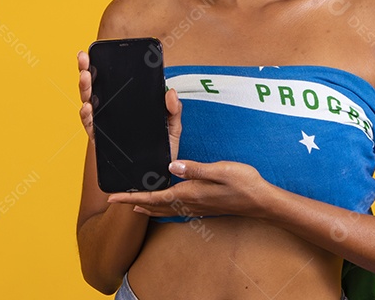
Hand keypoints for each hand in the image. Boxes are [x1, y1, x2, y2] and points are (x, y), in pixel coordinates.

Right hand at [76, 50, 182, 160]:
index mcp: (128, 104)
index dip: (104, 66)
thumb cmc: (163, 151)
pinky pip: (91, 127)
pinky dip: (87, 116)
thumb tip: (170, 91)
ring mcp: (106, 125)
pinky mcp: (101, 141)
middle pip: (96, 88)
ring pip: (89, 103)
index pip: (114, 81)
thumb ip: (173, 110)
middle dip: (87, 71)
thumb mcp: (173, 128)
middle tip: (84, 58)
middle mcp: (113, 112)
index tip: (97, 52)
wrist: (155, 178)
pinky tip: (88, 106)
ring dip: (85, 89)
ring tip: (86, 76)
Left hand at [106, 160, 270, 219]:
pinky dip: (162, 207)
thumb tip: (170, 166)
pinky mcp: (203, 206)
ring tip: (133, 205)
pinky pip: (175, 209)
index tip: (113, 198)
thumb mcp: (219, 170)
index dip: (132, 197)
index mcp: (189, 193)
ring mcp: (196, 207)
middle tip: (115, 201)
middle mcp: (189, 203)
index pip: (153, 196)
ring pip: (164, 209)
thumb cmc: (243, 183)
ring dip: (147, 206)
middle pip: (154, 205)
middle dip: (134, 204)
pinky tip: (163, 203)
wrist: (260, 201)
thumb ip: (194, 169)